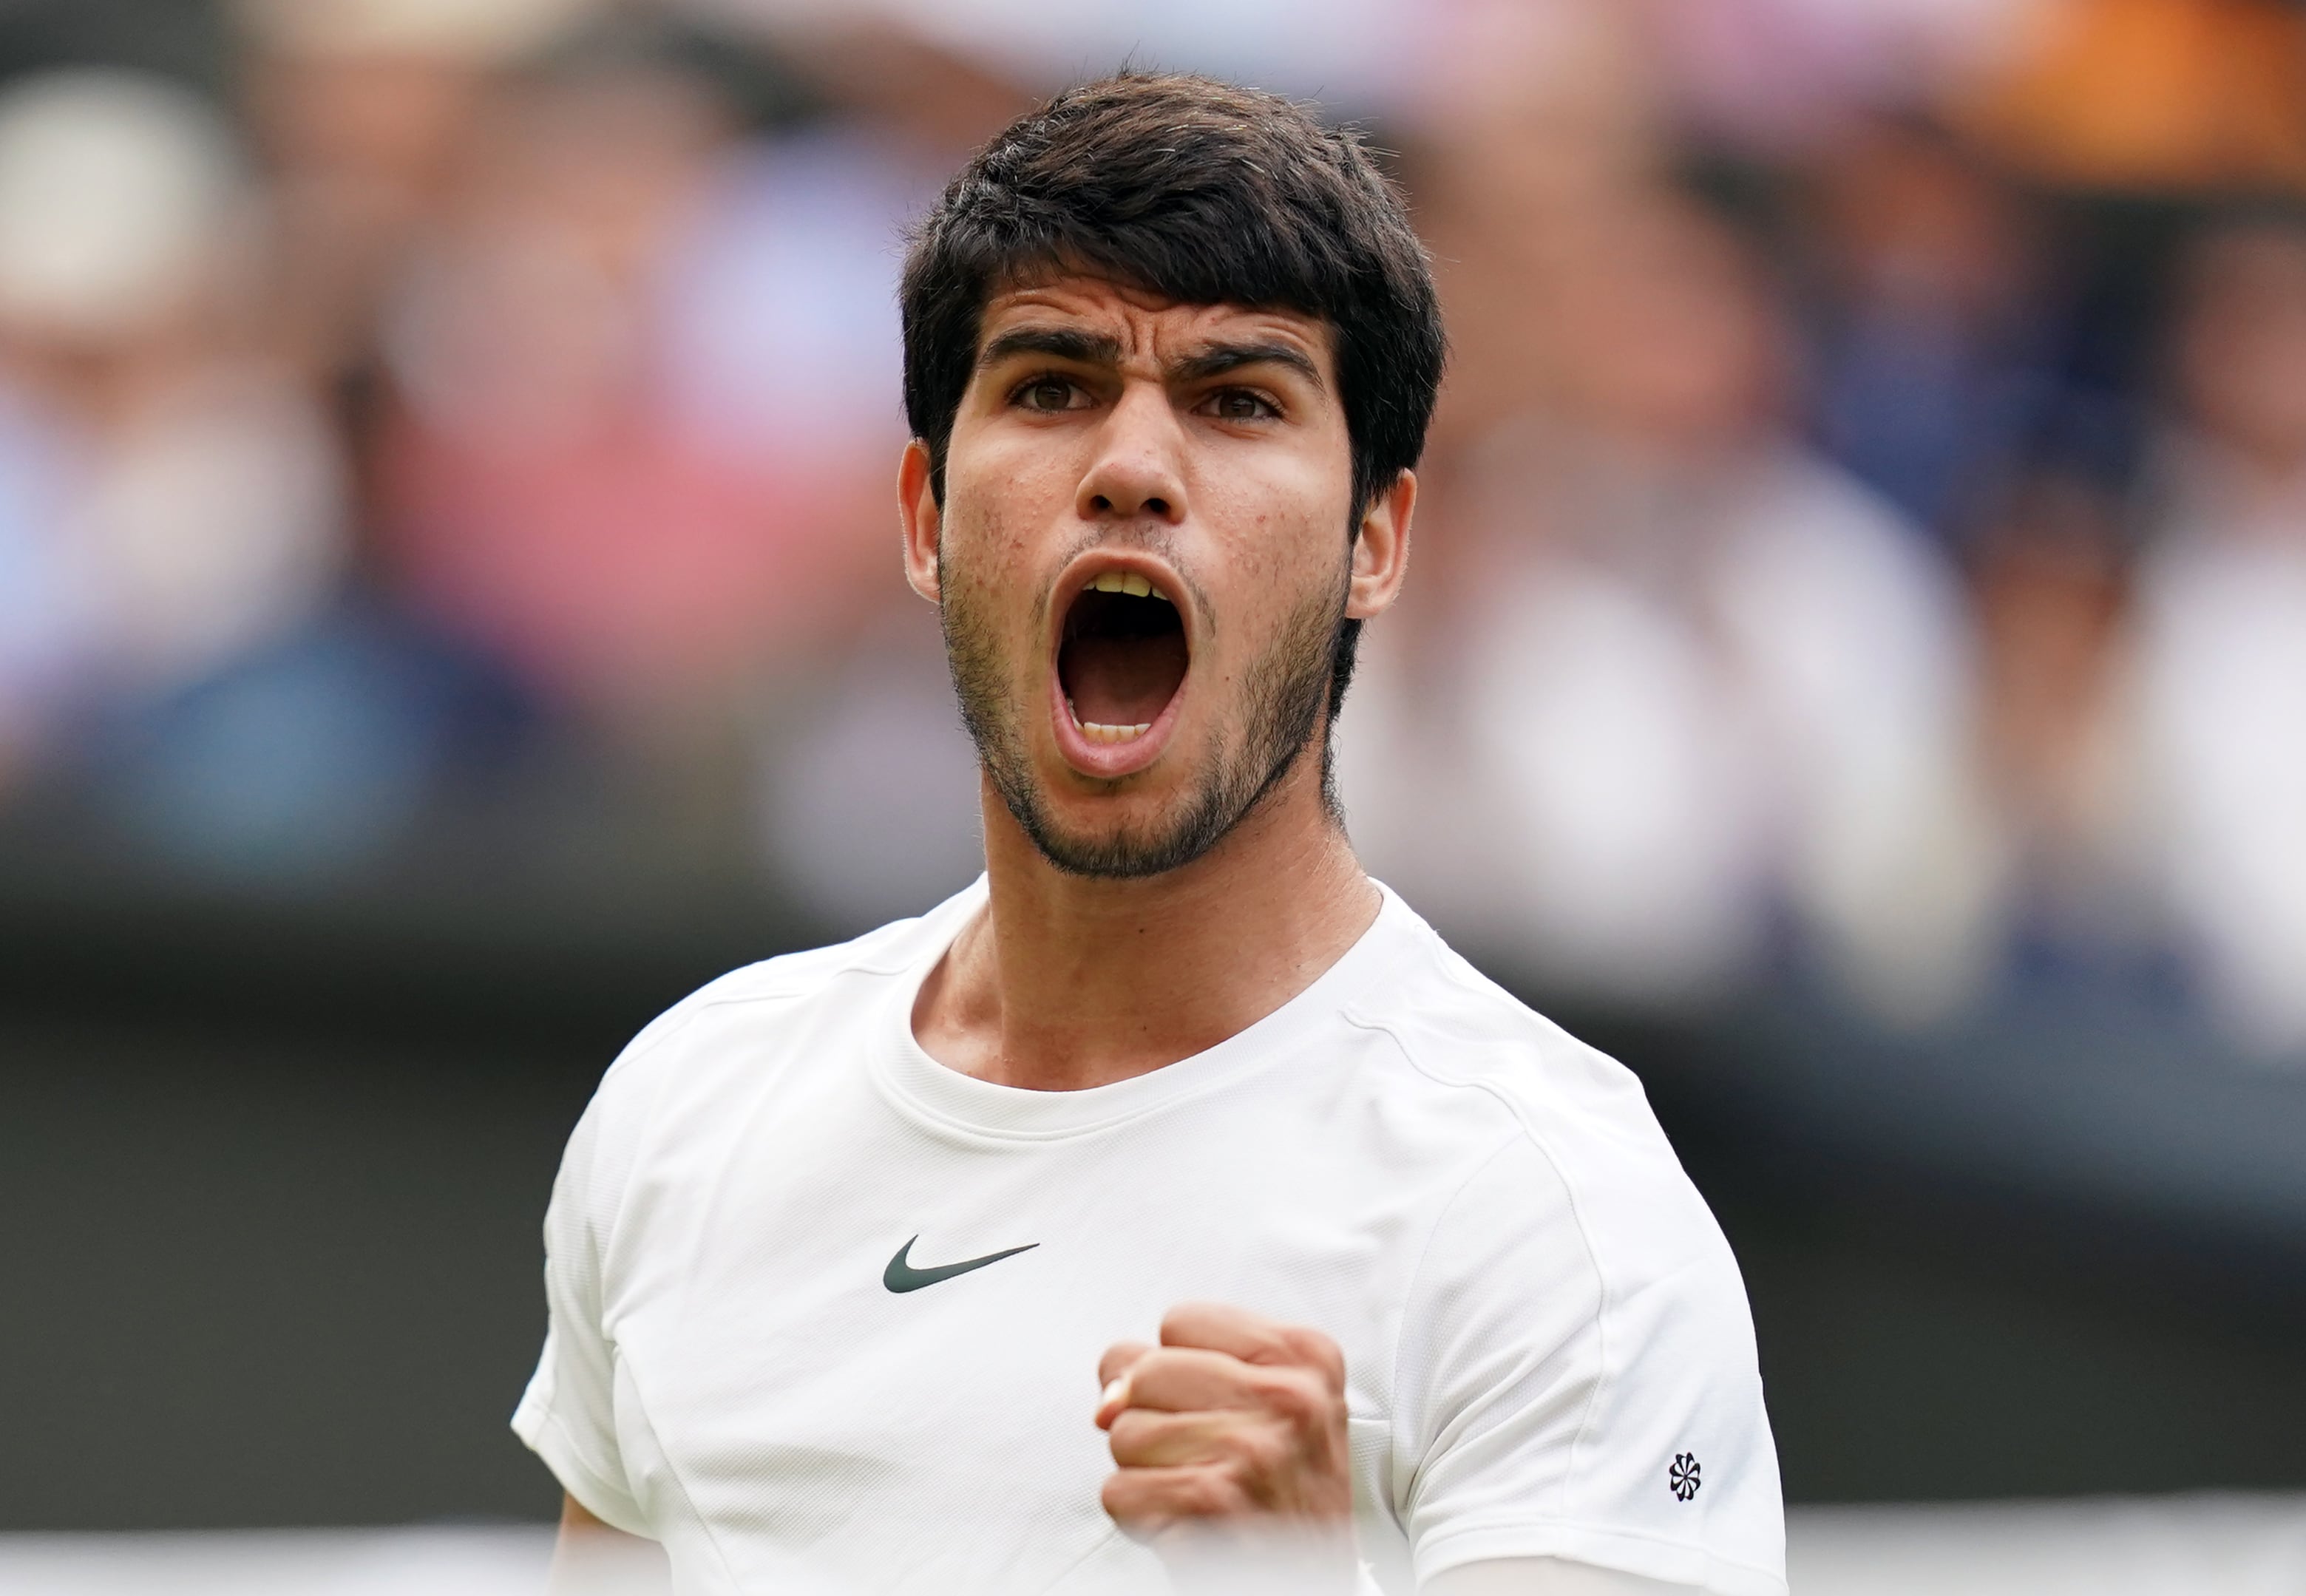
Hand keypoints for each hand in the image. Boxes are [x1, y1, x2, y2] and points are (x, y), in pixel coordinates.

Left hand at [1095, 1302, 1353, 1544]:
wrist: (1308, 1583)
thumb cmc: (1284, 1501)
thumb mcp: (1266, 1409)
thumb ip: (1184, 1371)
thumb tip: (1108, 1396)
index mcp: (1305, 1356)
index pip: (1181, 1321)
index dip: (1179, 1374)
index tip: (1217, 1413)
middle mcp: (1288, 1396)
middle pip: (1146, 1370)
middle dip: (1156, 1422)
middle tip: (1209, 1461)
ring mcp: (1253, 1447)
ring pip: (1124, 1431)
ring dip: (1147, 1473)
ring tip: (1202, 1494)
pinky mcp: (1212, 1499)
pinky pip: (1117, 1490)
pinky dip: (1139, 1517)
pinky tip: (1187, 1524)